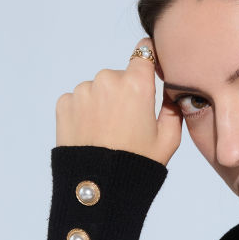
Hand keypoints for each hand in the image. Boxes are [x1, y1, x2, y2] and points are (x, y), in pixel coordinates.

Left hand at [55, 37, 182, 166]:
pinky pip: (79, 101)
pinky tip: (92, 134)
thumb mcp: (168, 139)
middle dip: (125, 92)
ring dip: (103, 103)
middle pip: (120, 76)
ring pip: (98, 89)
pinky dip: (85, 113)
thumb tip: (169, 92)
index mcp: (136, 84)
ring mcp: (83, 91)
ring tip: (108, 133)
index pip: (144, 51)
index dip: (149, 60)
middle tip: (128, 124)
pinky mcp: (65, 103)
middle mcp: (107, 80)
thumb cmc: (137, 164)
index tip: (149, 73)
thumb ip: (173, 108)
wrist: (99, 188)